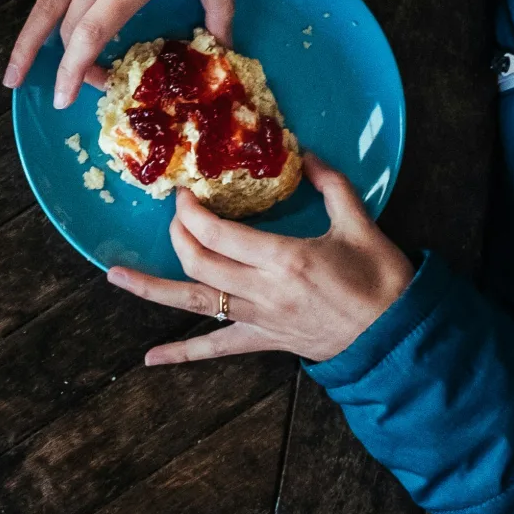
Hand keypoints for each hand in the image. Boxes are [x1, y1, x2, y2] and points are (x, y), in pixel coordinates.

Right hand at [0, 0, 233, 106]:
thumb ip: (219, 9)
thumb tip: (224, 48)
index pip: (91, 32)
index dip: (78, 69)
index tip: (73, 97)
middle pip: (69, 28)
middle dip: (71, 65)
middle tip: (82, 86)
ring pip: (41, 4)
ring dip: (24, 45)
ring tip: (11, 79)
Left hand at [108, 158, 416, 365]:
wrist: (399, 336)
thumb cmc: (382, 279)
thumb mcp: (359, 223)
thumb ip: (330, 184)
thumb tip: (305, 154)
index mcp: (284, 259)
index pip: (219, 234)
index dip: (193, 212)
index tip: (184, 193)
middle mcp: (263, 291)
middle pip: (199, 262)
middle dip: (178, 233)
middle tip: (174, 211)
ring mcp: (259, 319)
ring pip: (194, 302)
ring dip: (151, 288)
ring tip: (114, 276)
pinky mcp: (263, 340)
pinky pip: (215, 348)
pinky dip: (181, 354)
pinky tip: (149, 359)